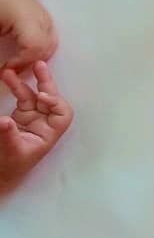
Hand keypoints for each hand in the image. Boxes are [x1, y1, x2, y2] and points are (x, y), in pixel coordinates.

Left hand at [0, 0, 57, 70]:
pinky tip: (27, 54)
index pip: (35, 45)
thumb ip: (0, 48)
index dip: (22, 61)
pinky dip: (41, 51)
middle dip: (30, 63)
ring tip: (19, 62)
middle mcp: (42, 17)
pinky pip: (51, 40)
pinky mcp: (48, 20)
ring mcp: (47, 18)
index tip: (7, 67)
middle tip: (12, 68)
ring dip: (37, 59)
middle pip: (47, 47)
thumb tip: (3, 69)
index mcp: (26, 16)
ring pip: (52, 46)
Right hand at [0, 62, 72, 184]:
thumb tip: (4, 121)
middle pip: (51, 99)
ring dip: (26, 82)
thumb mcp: (10, 151)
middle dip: (46, 82)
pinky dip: (15, 87)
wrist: (0, 173)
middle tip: (39, 65)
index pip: (63, 114)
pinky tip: (7, 75)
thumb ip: (8, 135)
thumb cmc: (9, 166)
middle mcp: (45, 123)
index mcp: (50, 134)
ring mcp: (33, 118)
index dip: (56, 103)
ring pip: (33, 95)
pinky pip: (21, 97)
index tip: (41, 97)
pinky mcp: (20, 116)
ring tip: (12, 69)